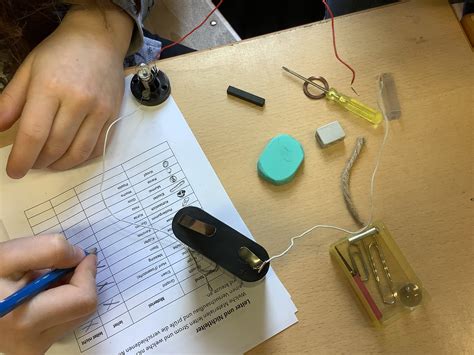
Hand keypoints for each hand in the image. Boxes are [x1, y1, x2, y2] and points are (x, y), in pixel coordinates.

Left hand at [0, 2, 132, 177]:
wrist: (99, 40)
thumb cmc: (60, 53)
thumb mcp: (28, 70)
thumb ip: (11, 101)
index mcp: (50, 87)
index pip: (34, 133)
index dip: (22, 158)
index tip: (15, 171)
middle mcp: (77, 100)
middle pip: (55, 146)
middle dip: (39, 162)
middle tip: (31, 163)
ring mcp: (99, 110)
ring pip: (78, 152)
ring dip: (59, 164)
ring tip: (48, 163)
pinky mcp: (113, 115)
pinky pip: (97, 148)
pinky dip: (81, 158)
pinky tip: (69, 155)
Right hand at [0, 234, 96, 354]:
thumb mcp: (6, 256)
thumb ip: (48, 249)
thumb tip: (80, 257)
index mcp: (23, 320)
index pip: (82, 299)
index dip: (87, 271)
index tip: (79, 255)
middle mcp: (30, 344)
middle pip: (84, 308)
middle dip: (79, 281)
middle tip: (59, 266)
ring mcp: (32, 349)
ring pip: (77, 315)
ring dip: (69, 292)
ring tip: (41, 281)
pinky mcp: (34, 348)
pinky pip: (63, 322)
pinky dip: (60, 303)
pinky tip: (39, 294)